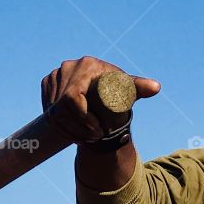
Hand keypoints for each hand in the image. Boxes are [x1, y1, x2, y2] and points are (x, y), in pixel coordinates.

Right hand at [40, 57, 159, 143]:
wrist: (102, 97)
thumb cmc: (118, 93)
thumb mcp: (128, 92)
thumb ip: (140, 88)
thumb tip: (156, 87)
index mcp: (87, 65)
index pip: (74, 97)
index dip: (83, 119)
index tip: (97, 131)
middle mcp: (69, 66)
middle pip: (62, 106)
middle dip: (76, 127)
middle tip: (92, 138)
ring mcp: (56, 75)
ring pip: (53, 110)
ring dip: (68, 129)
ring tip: (85, 138)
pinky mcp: (48, 84)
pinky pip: (47, 108)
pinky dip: (57, 123)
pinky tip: (70, 130)